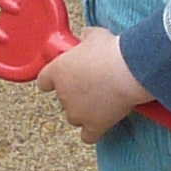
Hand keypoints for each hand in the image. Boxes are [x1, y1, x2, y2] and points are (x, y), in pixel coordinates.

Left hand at [34, 28, 155, 141]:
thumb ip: (85, 38)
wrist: (127, 70)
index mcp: (57, 71)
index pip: (43, 81)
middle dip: (76, 94)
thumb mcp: (95, 35)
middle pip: (63, 99)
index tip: (63, 77)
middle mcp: (62, 94)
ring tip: (103, 100)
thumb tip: (85, 37)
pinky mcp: (93, 126)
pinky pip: (87, 136)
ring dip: (85, 111)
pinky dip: (93, 132)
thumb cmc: (111, 50)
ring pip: (74, 117)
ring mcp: (76, 112)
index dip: (53, 80)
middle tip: (95, 83)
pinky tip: (101, 124)